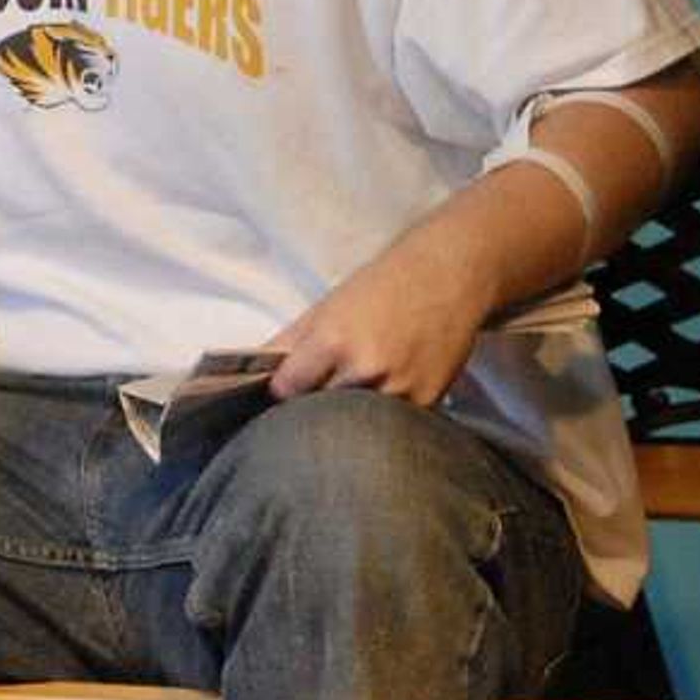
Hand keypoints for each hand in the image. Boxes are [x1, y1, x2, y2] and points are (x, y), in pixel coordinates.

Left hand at [266, 233, 497, 407]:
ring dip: (350, 416)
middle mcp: (365, 368)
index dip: (285, 391)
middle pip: (318, 411)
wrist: (449, 276)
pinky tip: (388, 389)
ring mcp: (400, 389)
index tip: (291, 387)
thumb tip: (251, 375)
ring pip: (355, 423)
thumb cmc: (381, 288)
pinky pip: (392, 424)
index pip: (286, 390)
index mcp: (333, 341)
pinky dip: (384, 416)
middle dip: (314, 407)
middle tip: (324, 390)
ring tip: (359, 387)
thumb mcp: (325, 308)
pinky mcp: (428, 401)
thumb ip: (287, 345)